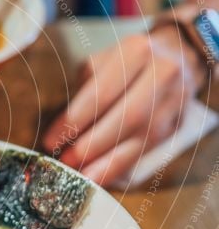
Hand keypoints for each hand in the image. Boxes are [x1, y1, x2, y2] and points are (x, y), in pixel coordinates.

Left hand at [42, 24, 205, 185]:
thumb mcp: (103, 61)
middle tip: (66, 161)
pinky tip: (99, 176)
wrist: (179, 56)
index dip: (74, 120)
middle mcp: (161, 73)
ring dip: (106, 162)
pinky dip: (120, 166)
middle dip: (91, 144)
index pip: (101, 93)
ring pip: (140, 137)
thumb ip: (85, 89)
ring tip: (80, 176)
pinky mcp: (177, 123)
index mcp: (135, 52)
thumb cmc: (128, 61)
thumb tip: (62, 128)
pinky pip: (147, 150)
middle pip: (125, 117)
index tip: (51, 140)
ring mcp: (174, 100)